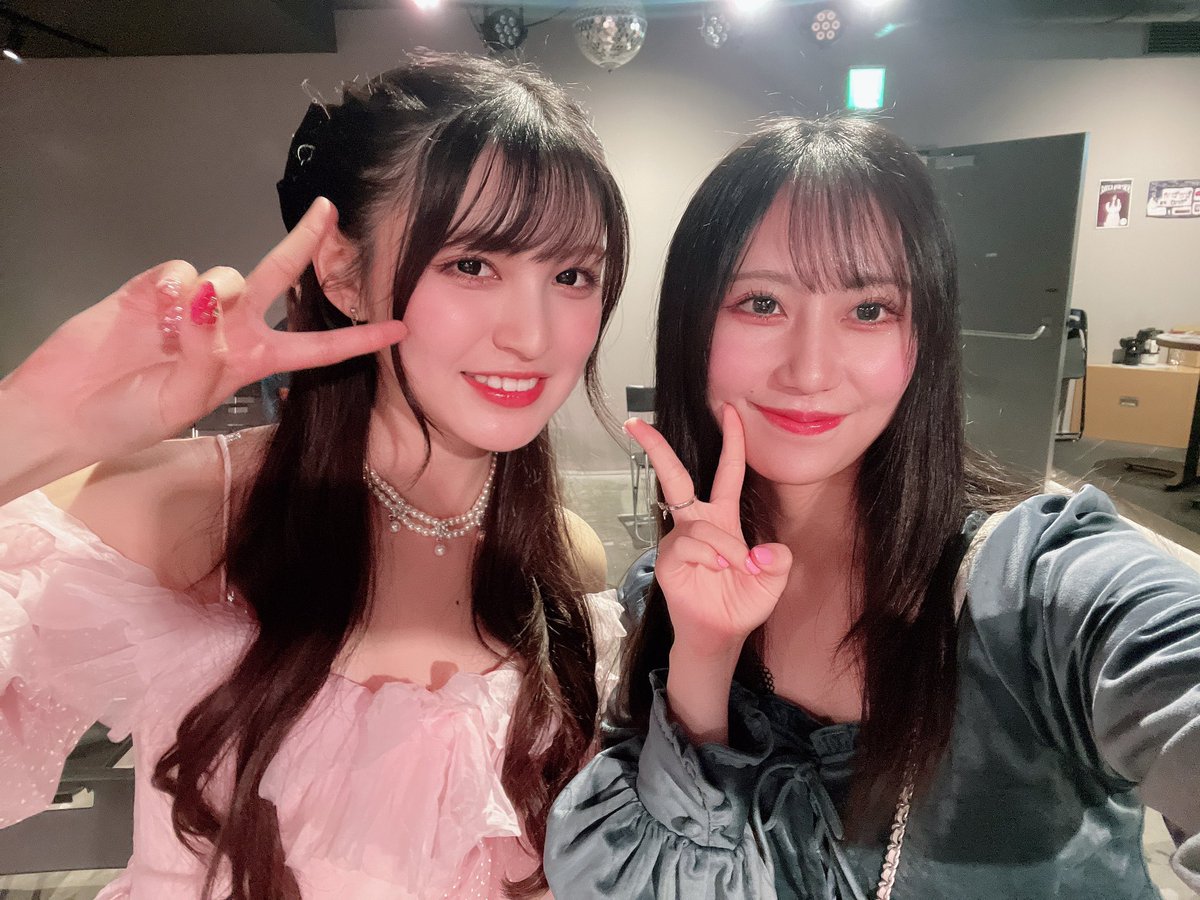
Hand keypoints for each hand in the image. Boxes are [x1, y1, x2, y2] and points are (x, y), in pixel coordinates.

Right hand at [0, 198, 405, 468]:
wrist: (66, 405)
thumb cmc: (131, 416)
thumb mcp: (183, 403)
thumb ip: (208, 355)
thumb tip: (213, 296)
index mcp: (253, 361)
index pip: (317, 348)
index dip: (359, 338)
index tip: (401, 327)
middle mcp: (232, 326)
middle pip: (279, 275)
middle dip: (306, 242)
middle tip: (330, 210)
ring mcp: (196, 302)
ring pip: (225, 272)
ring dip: (209, 298)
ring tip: (168, 335)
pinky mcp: (157, 284)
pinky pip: (181, 271)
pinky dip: (169, 293)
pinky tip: (148, 316)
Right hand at [626, 405, 791, 659]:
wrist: (721, 635)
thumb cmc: (742, 602)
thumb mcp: (773, 579)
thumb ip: (779, 560)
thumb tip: (766, 550)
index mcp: (723, 517)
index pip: (727, 472)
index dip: (732, 442)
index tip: (729, 411)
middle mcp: (697, 522)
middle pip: (675, 477)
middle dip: (656, 449)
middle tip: (636, 423)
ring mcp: (679, 540)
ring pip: (699, 526)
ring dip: (723, 547)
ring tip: (735, 569)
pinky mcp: (668, 561)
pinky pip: (687, 547)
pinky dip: (707, 557)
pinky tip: (716, 571)